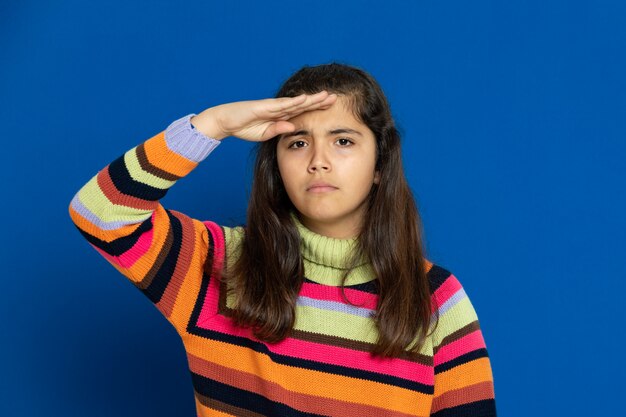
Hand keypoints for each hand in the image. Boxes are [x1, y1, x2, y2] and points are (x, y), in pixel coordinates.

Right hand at [191, 91, 336, 140]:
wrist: (225, 122)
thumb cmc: (243, 127)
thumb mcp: (264, 134)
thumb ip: (278, 130)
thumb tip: (293, 128)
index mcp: (279, 115)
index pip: (301, 111)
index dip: (315, 108)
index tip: (330, 106)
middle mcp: (278, 108)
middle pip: (302, 104)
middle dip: (319, 101)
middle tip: (335, 97)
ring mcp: (271, 106)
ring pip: (295, 102)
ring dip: (311, 99)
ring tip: (326, 95)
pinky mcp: (263, 107)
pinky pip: (281, 105)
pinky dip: (293, 102)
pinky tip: (305, 100)